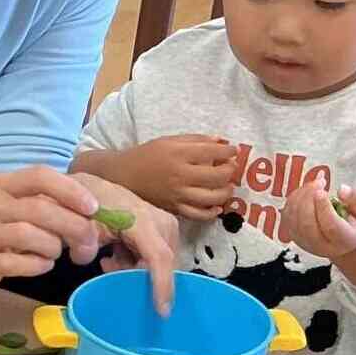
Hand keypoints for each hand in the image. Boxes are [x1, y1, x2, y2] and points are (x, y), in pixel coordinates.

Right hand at [0, 167, 107, 284]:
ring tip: (55, 252)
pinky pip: (19, 263)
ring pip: (29, 235)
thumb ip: (48, 201)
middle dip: (72, 226)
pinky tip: (42, 263)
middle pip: (39, 209)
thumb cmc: (1, 224)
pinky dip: (40, 265)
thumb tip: (93, 212)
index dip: (70, 190)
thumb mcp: (18, 203)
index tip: (92, 208)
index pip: (39, 176)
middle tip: (87, 242)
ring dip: (53, 246)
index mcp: (1, 184)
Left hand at [71, 173, 180, 315]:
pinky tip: (115, 256)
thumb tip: (88, 260)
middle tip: (113, 271)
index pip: (159, 257)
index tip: (161, 311)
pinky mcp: (160, 228)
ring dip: (135, 268)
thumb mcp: (79, 225)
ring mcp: (163, 223)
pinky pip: (156, 255)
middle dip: (140, 275)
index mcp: (140, 219)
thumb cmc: (83, 206)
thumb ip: (82, 245)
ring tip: (110, 261)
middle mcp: (159, 220)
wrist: (86, 188)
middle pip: (162, 262)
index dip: (161, 285)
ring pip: (159, 260)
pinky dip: (136, 261)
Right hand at [110, 135, 238, 220]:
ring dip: (226, 192)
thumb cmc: (146, 155)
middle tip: (230, 168)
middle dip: (230, 171)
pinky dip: (211, 212)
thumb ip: (195, 140)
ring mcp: (177, 194)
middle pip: (217, 176)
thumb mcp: (168, 141)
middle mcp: (180, 175)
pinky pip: (198, 215)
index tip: (233, 151)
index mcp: (178, 154)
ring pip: (212, 198)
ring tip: (226, 186)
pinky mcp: (174, 208)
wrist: (122, 176)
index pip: (213, 152)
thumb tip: (221, 142)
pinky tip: (216, 207)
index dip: (228, 152)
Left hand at [281, 177, 355, 262]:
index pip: (330, 227)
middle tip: (320, 182)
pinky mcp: (292, 233)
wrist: (344, 237)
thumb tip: (341, 190)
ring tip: (317, 183)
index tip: (322, 191)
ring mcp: (304, 241)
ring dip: (302, 195)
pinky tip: (308, 190)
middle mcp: (321, 246)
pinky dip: (295, 198)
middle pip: (307, 224)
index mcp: (344, 241)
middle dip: (309, 199)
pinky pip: (287, 214)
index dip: (324, 208)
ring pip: (294, 218)